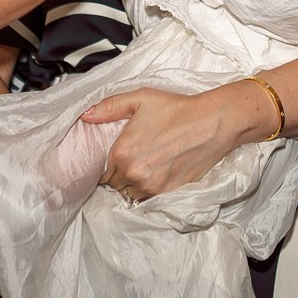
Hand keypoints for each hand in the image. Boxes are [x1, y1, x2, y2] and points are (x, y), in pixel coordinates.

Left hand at [82, 81, 265, 199]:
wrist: (212, 122)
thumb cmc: (177, 109)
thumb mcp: (140, 99)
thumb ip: (109, 108)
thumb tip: (85, 116)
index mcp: (122, 152)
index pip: (101, 172)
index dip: (108, 165)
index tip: (117, 158)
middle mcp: (133, 173)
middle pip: (115, 185)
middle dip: (119, 175)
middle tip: (132, 160)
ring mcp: (151, 186)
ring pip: (130, 194)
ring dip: (133, 185)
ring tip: (144, 168)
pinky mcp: (168, 192)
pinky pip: (148, 198)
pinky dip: (148, 190)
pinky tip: (156, 174)